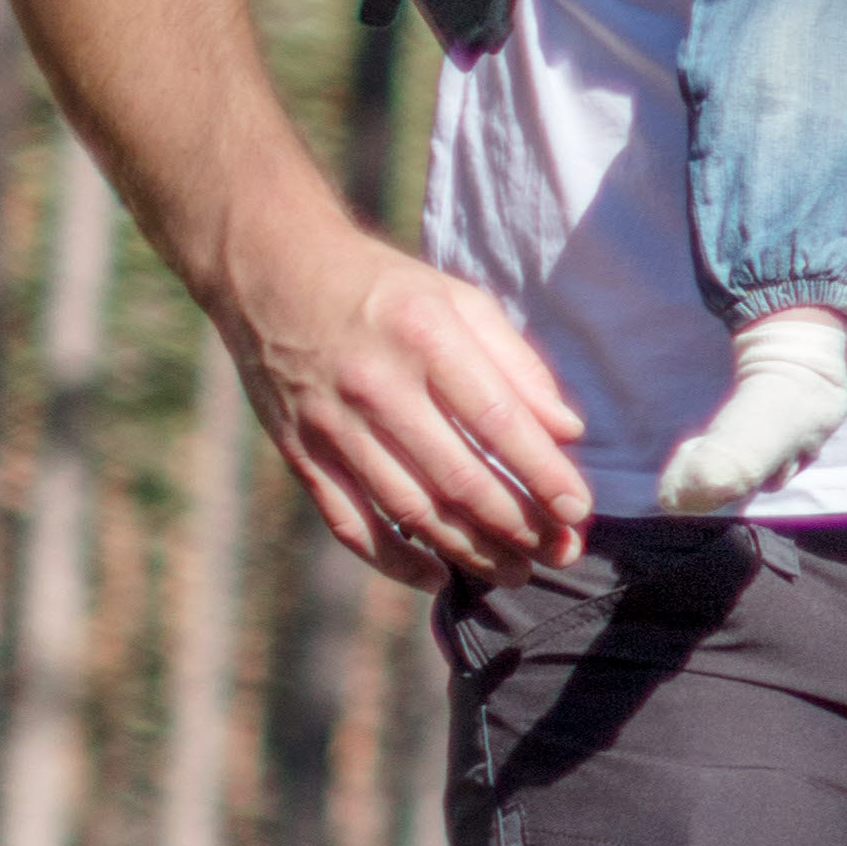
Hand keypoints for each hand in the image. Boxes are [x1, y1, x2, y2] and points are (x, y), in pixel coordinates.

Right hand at [226, 210, 594, 588]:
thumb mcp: (457, 301)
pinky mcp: (300, 451)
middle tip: (558, 553)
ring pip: (409, 509)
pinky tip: (436, 575)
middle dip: (517, 526)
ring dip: (468, 551)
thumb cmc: (383, 288)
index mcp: (426, 337)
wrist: (269, 270)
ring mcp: (332, 424)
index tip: (577, 509)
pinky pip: (349, 522)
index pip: (499, 421)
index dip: (543, 473)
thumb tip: (567, 430)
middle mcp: (377, 385)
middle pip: (458, 478)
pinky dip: (393, 559)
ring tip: (514, 571)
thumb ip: (517, 364)